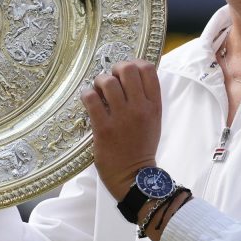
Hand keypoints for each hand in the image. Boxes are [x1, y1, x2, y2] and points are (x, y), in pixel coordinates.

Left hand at [80, 59, 161, 200]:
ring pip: (107, 81)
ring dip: (99, 82)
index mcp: (154, 106)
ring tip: (98, 91)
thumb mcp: (153, 121)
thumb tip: (130, 76)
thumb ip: (145, 99)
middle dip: (115, 69)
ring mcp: (121, 117)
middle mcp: (139, 108)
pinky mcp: (103, 128)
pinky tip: (88, 100)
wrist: (134, 177)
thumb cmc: (141, 147)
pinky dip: (87, 94)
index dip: (134, 63)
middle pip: (127, 69)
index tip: (125, 71)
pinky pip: (91, 98)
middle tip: (110, 79)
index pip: (147, 69)